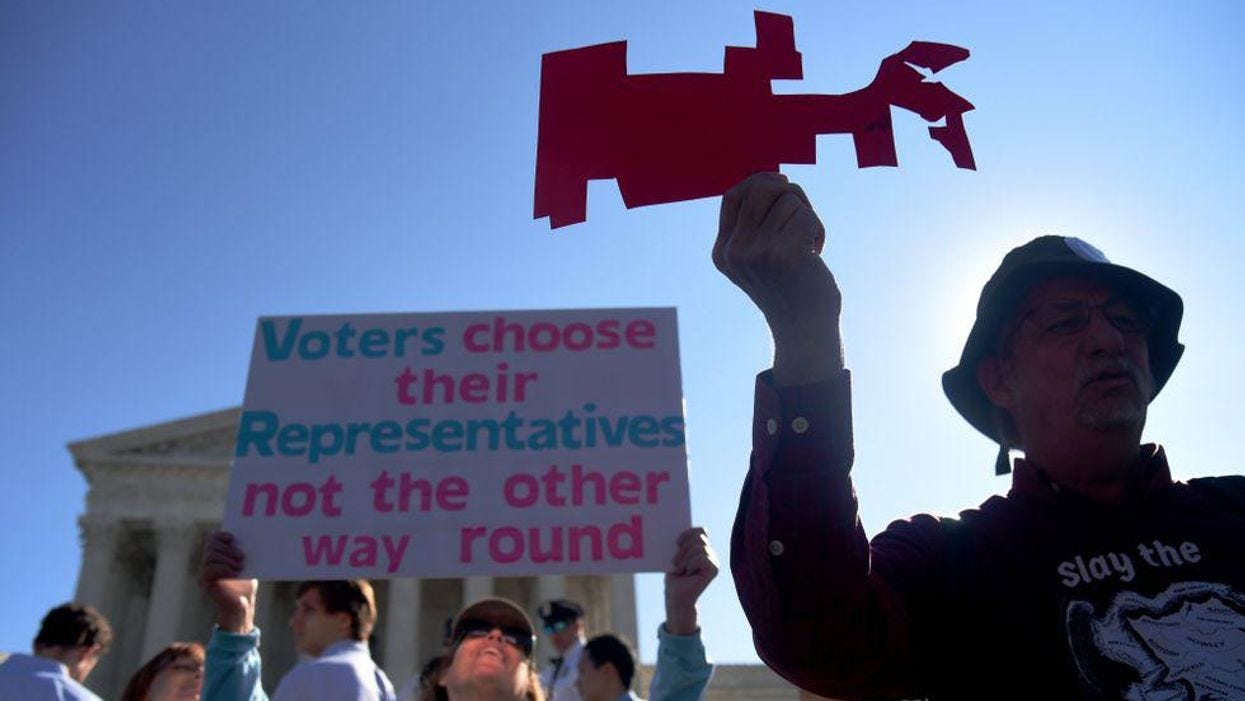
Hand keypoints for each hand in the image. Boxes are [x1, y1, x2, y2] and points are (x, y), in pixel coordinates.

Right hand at [199, 531, 256, 633]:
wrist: (243, 603)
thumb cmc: (245, 583)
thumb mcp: (247, 564)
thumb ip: (243, 552)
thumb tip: (250, 537)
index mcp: (218, 554)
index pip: (212, 538)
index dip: (221, 535)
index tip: (232, 538)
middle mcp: (208, 561)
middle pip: (211, 545)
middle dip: (227, 549)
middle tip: (241, 557)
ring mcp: (204, 572)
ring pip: (210, 556)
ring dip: (227, 559)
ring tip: (239, 567)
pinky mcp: (204, 582)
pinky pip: (208, 569)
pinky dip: (223, 568)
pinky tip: (234, 573)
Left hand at [664, 527, 718, 635]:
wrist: (675, 595)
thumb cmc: (674, 576)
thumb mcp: (676, 556)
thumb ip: (682, 544)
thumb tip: (678, 532)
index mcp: (701, 547)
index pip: (701, 530)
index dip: (688, 533)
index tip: (676, 543)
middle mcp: (710, 552)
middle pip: (700, 537)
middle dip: (683, 548)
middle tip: (674, 561)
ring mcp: (714, 560)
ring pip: (699, 547)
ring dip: (685, 559)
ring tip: (681, 570)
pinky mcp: (714, 569)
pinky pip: (701, 558)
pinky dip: (690, 564)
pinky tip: (688, 573)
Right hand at [713, 172, 843, 384]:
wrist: (805, 331)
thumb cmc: (791, 287)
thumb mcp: (760, 256)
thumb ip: (756, 222)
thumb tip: (774, 177)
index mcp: (722, 252)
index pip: (732, 196)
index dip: (758, 182)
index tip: (782, 186)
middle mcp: (735, 252)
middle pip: (759, 189)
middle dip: (788, 192)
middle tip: (802, 212)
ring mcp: (758, 253)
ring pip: (789, 200)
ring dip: (807, 217)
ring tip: (809, 245)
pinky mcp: (785, 254)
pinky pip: (806, 214)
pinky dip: (818, 229)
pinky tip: (817, 252)